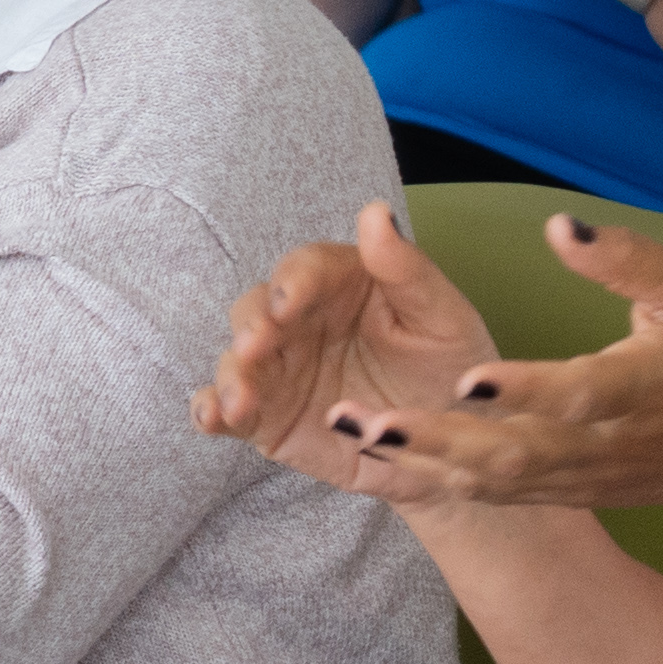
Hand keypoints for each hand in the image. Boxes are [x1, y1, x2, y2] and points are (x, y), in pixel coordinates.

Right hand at [194, 204, 504, 497]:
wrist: (452, 450)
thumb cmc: (453, 372)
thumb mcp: (444, 319)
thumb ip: (408, 270)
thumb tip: (374, 213)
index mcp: (342, 287)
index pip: (306, 269)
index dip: (292, 281)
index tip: (291, 302)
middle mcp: (301, 324)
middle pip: (257, 309)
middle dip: (251, 325)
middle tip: (257, 347)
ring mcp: (280, 370)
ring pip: (236, 360)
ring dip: (230, 375)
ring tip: (239, 402)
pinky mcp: (266, 416)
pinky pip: (226, 409)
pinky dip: (210, 410)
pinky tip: (212, 419)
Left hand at [208, 207, 662, 515]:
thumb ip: (626, 258)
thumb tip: (559, 225)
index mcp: (648, 386)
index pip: (583, 393)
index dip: (526, 390)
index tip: (466, 377)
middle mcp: (609, 442)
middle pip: (520, 451)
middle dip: (441, 440)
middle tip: (368, 421)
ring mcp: (584, 476)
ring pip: (497, 481)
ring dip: (422, 462)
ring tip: (353, 430)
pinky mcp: (565, 493)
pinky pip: (494, 495)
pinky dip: (436, 481)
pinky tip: (376, 457)